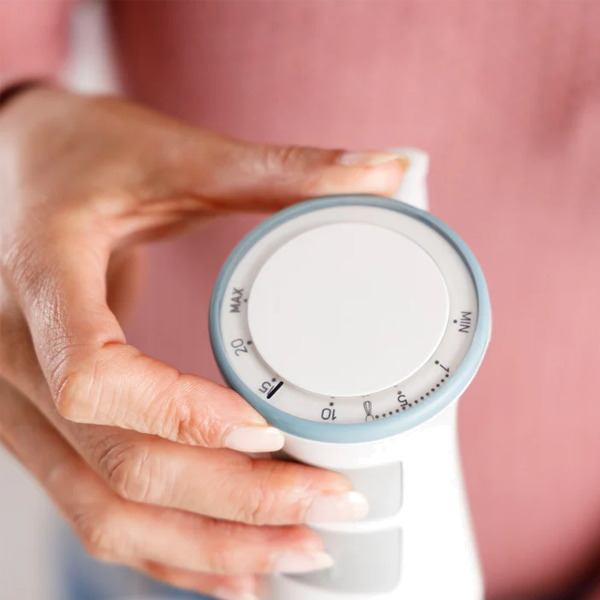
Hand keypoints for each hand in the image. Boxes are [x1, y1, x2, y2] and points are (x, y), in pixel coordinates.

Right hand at [0, 86, 405, 598]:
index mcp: (41, 276)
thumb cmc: (89, 157)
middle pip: (119, 464)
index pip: (93, 375)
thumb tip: (385, 170)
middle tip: (329, 502)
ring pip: (104, 510)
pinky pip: (95, 507)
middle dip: (232, 501)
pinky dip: (166, 549)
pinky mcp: (44, 422)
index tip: (273, 427)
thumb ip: (279, 171)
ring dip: (205, 544)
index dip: (182, 413)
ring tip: (300, 551)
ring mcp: (21, 401)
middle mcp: (15, 355)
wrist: (20, 167)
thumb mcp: (175, 157)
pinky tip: (233, 567)